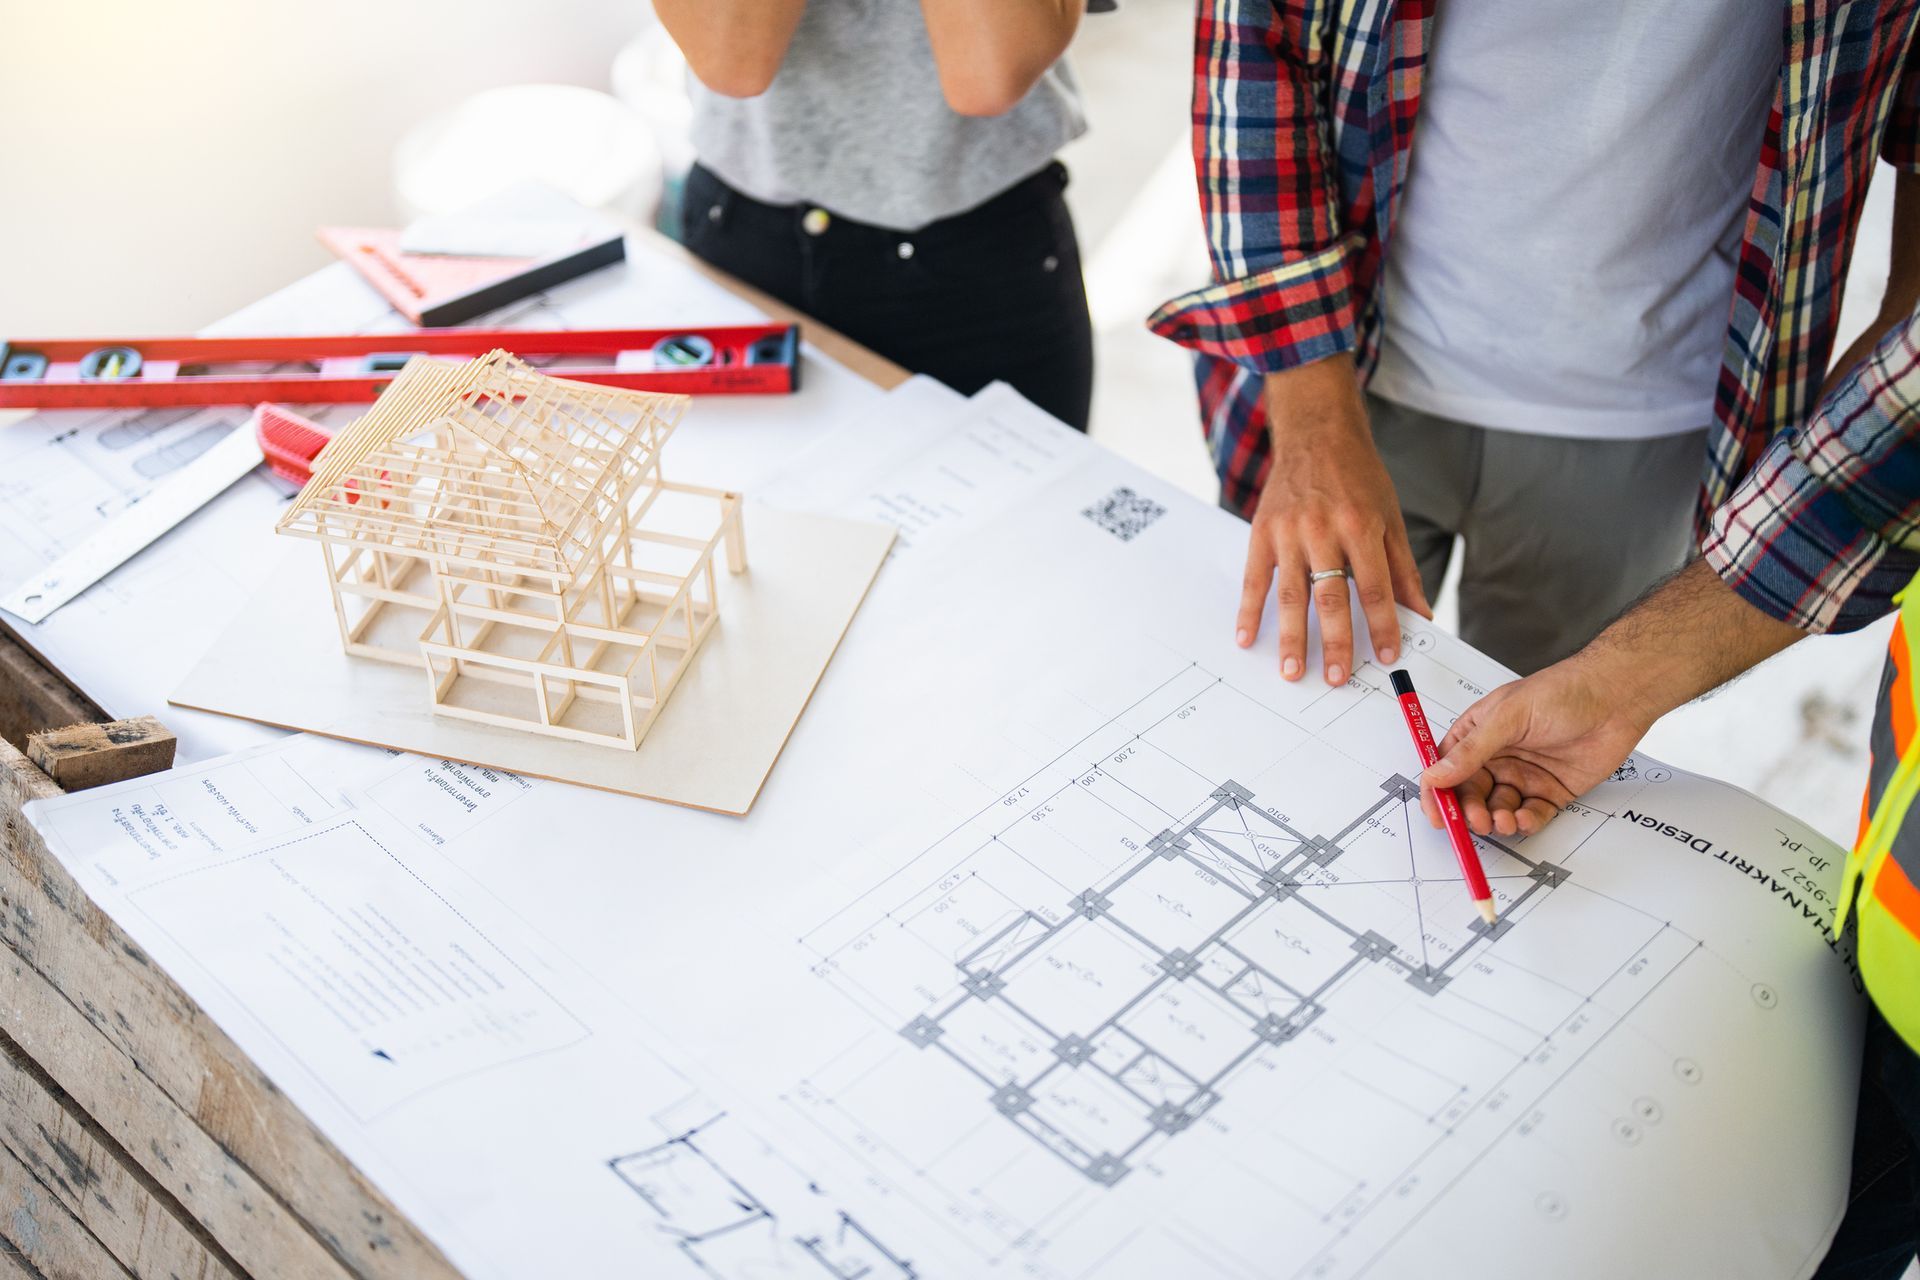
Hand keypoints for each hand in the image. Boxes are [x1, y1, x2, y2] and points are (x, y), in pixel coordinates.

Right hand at [1236, 354, 1430, 684]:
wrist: (1316, 432)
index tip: (1388, 657)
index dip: (1383, 625)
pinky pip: (1254, 579)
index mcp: (1362, 527)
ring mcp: (1289, 532)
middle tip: (1337, 678)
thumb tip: (1421, 613)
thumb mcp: (1391, 517)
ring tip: (1293, 671)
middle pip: (1332, 597)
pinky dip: (1249, 611)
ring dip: (1292, 637)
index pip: (1376, 588)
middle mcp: (1324, 530)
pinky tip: (1247, 638)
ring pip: (1292, 595)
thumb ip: (1403, 569)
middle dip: (1336, 641)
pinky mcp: (1262, 532)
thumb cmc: (1358, 476)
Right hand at [1417, 657, 1649, 837]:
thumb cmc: (1563, 692)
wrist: (1615, 698)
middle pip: (1471, 794)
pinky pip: (1532, 815)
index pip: (1446, 767)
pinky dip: (1526, 822)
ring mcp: (1524, 775)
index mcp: (1479, 733)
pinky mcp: (1551, 791)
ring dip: (1497, 819)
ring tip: (1503, 820)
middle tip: (1475, 821)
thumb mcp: (1508, 716)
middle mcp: (1498, 756)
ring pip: (1499, 808)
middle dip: (1469, 811)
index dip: (1437, 792)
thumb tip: (1436, 774)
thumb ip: (1471, 750)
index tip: (1436, 814)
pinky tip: (1525, 818)